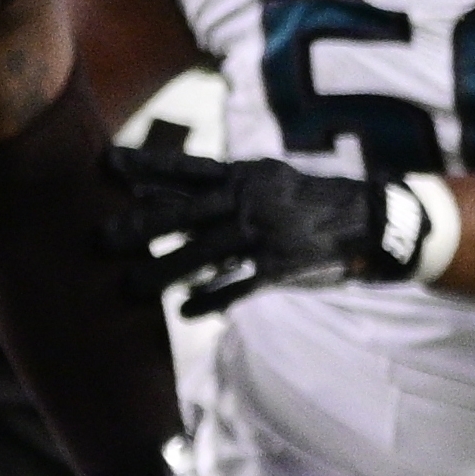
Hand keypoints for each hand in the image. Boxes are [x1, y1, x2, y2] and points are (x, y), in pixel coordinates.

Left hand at [114, 149, 459, 315]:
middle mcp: (250, 202)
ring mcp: (266, 234)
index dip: (146, 166)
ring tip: (131, 288)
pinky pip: (240, 285)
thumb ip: (222, 187)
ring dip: (165, 272)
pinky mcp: (283, 266)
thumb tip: (166, 192)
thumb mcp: (270, 178)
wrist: (373, 221)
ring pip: (205, 254)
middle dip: (142, 225)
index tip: (106, 164)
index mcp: (244, 176)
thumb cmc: (311, 200)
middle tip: (102, 237)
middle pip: (185, 213)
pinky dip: (212, 299)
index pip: (186, 169)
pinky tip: (187, 312)